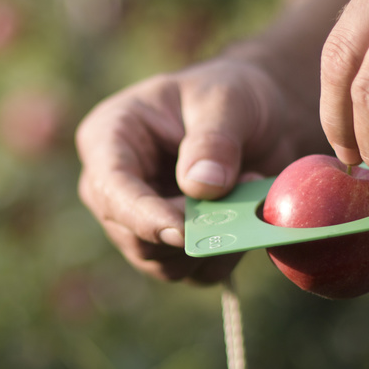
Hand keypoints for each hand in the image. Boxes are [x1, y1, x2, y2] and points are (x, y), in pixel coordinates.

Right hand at [75, 57, 309, 282]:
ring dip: (211, 242)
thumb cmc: (232, 95)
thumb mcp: (228, 101)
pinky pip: (191, 273)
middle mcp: (112, 186)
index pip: (110, 188)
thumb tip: (200, 188)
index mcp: (108, 138)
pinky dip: (224, 255)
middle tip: (241, 192)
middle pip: (130, 235)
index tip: (183, 232)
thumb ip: (213, 140)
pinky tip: (247, 218)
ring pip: (160, 263)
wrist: (260, 117)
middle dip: (188, 229)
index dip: (142, 216)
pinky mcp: (169, 246)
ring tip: (249, 192)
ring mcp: (139, 220)